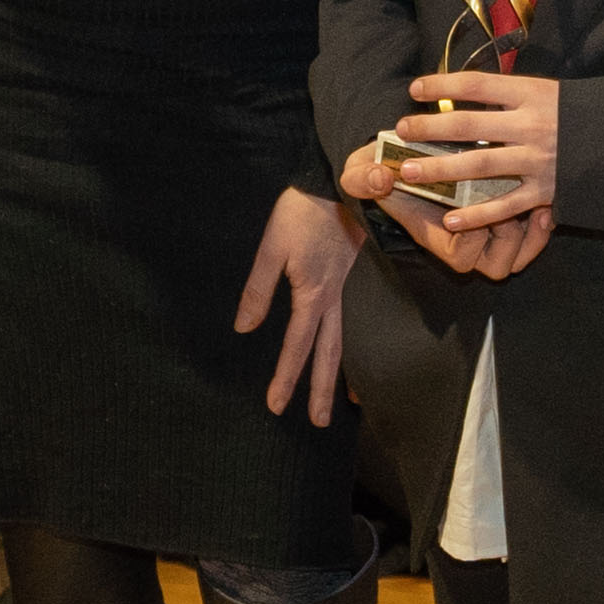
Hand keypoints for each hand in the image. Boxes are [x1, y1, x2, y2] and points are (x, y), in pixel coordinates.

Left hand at [233, 186, 358, 421]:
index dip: (286, 377)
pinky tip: (358, 353)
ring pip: (346, 340)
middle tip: (318, 422)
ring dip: (343, 374)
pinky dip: (357, 345)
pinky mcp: (354, 279)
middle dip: (321, 389)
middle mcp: (334, 298)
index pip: (297, 346)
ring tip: (348, 404)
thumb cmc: (303, 211)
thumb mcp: (273, 247)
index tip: (276, 405)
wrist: (341, 181)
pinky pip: (355, 321)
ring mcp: (348, 290)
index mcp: (312, 294)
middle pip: (329, 353)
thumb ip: (259, 288)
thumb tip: (245, 327)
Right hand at [341, 136, 556, 277]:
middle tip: (511, 212)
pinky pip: (534, 234)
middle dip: (510, 239)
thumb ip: (364, 180)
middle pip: (501, 264)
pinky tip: (545, 200)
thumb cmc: (386, 170)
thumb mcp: (365, 174)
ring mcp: (489, 230)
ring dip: (531, 232)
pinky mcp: (508, 213)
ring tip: (537, 206)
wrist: (404, 158)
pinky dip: (542, 222)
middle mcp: (466, 241)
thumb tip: (379, 178)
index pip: (463, 258)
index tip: (472, 213)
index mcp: (436, 237)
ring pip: (522, 251)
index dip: (472, 240)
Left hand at [397, 68, 562, 214]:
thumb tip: (466, 89)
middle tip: (401, 130)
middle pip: (469, 125)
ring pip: (479, 165)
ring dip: (441, 169)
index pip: (477, 84)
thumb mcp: (550, 92)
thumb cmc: (582, 114)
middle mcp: (531, 125)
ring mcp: (537, 160)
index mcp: (532, 94)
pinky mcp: (546, 192)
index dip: (443, 85)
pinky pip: (505, 206)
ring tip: (410, 172)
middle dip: (430, 128)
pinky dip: (477, 215)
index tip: (415, 89)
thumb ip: (512, 94)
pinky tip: (450, 218)